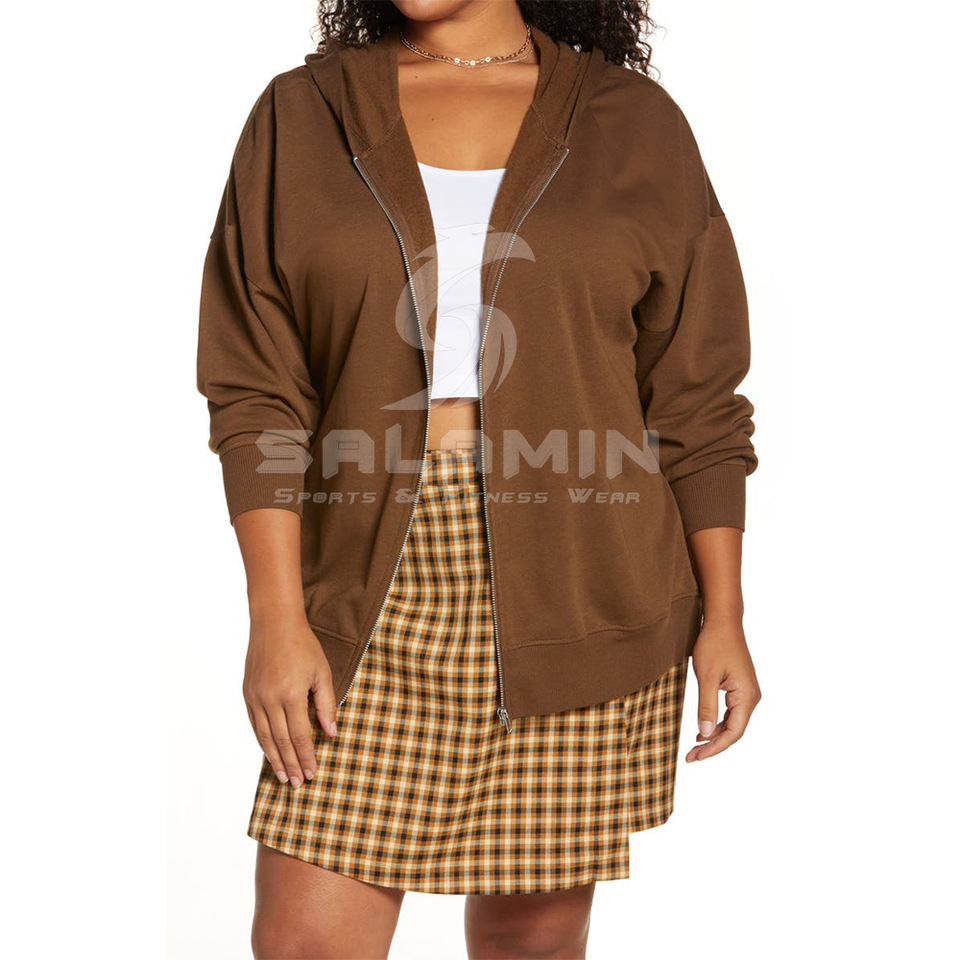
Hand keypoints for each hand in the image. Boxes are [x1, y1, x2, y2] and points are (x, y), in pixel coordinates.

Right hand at [242, 614, 338, 785]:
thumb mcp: (322, 673)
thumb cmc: (303, 645)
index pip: (300, 736)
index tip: (312, 773)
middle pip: (281, 742)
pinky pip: (255, 725)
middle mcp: (270, 699)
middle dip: (291, 765)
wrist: (274, 624)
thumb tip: (331, 733)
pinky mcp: (247, 694)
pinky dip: (263, 742)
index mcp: (292, 694)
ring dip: (275, 759)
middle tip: (297, 784)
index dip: (306, 757)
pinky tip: (270, 753)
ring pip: (265, 737)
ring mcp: (256, 698)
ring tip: (283, 776)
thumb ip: (327, 704)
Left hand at [685, 617, 760, 761]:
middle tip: (691, 756)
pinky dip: (716, 722)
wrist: (722, 622)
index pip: (733, 732)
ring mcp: (747, 693)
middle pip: (734, 730)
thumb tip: (704, 734)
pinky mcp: (740, 688)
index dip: (714, 747)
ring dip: (714, 735)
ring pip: (732, 723)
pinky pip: (730, 712)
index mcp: (746, 696)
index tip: (695, 756)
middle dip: (713, 745)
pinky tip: (703, 730)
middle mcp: (751, 697)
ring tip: (694, 747)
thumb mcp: (706, 677)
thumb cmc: (714, 645)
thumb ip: (706, 706)